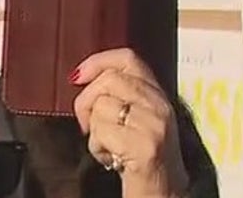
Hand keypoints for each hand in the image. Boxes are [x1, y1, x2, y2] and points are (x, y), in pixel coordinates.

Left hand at [73, 48, 187, 197]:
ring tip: (107, 147)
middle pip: (109, 80)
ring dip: (94, 131)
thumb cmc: (143, 161)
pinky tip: (110, 159)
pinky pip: (102, 132)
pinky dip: (97, 148)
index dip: (99, 61)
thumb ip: (122, 97)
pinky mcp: (144, 145)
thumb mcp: (138, 121)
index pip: (129, 59)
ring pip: (102, 106)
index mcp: (159, 96)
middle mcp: (160, 105)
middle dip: (86, 102)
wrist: (164, 194)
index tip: (78, 76)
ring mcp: (154, 124)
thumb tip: (84, 78)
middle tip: (87, 126)